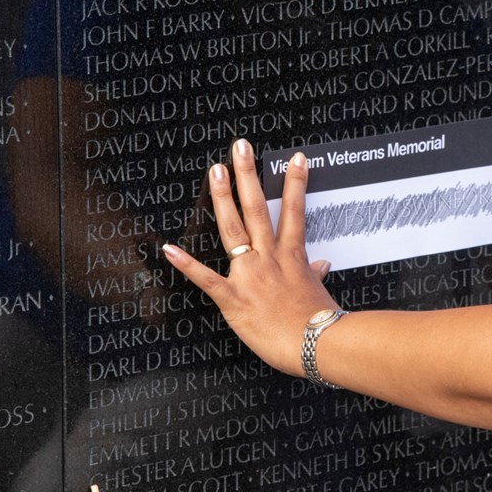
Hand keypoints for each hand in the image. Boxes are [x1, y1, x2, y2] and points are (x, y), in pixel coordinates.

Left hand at [163, 140, 335, 376]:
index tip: (294, 158)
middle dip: (248, 175)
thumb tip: (323, 265)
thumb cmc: (320, 321)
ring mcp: (250, 274)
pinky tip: (169, 249)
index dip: (295, 182)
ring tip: (215, 171)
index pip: (294, 210)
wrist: (315, 343)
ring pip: (233, 229)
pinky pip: (206, 278)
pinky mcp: (233, 297)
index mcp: (292, 256)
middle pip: (257, 208)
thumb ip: (315, 274)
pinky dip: (186, 264)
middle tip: (240, 148)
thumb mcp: (319, 291)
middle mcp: (269, 257)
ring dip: (223, 198)